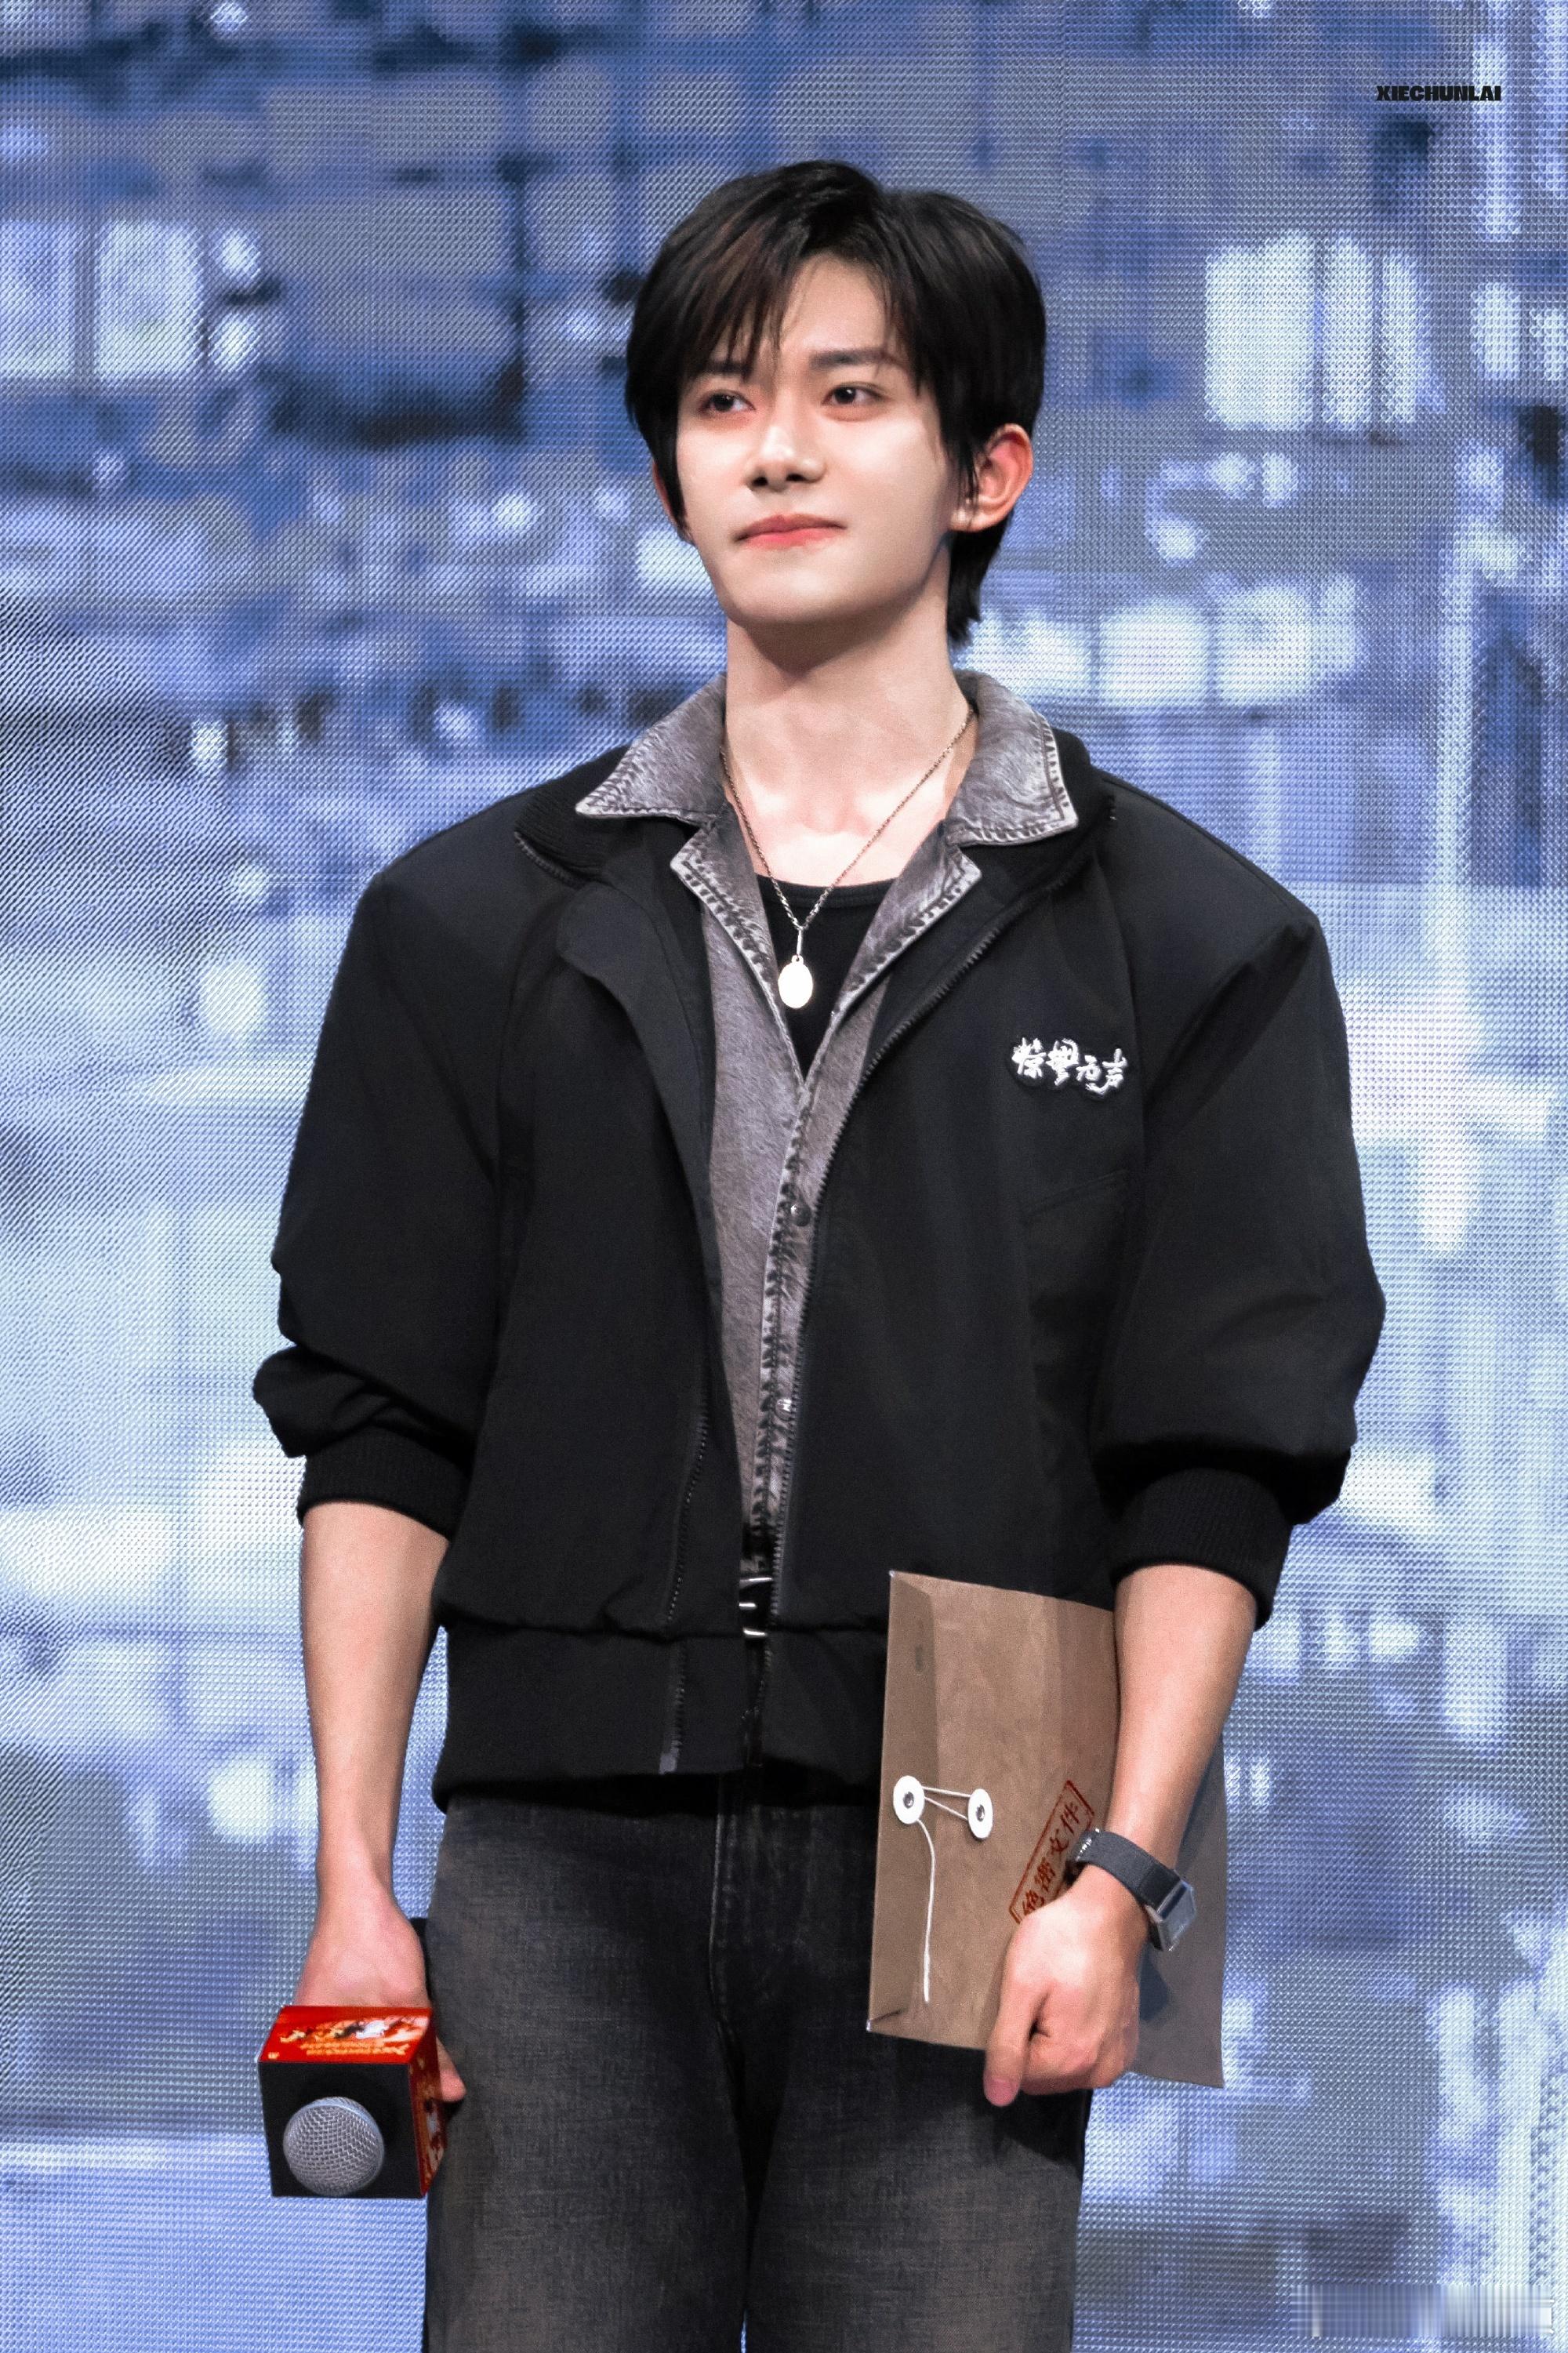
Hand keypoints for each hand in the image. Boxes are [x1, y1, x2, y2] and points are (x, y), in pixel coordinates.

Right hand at [293, 1878, 466, 2104]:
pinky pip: (360, 2034)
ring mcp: (322, 2017)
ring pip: (358, 2055)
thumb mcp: (407, 1997)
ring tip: (414, 2079)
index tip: (404, 2126)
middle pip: (351, 2078)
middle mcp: (308, 2037)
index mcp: (309, 2044)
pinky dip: (383, 2041)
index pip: (340, 2096)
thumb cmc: (369, 1940)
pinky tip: (403, 2045)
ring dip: (385, 2063)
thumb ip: (430, 2047)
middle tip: (416, 2106)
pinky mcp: (336, 2001)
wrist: (359, 1888)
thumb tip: (452, 2090)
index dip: (373, 2113)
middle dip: (383, 2090)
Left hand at [982, 1866, 1147, 2104]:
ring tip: (1058, 2001)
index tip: (1023, 2005)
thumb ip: (1007, 2045)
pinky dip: (1077, 2039)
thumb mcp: (1021, 1986)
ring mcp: (1118, 2062)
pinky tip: (1077, 2007)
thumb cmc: (1060, 1943)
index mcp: (1072, 2061)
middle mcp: (1100, 2073)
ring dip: (1054, 2044)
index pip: (1019, 2077)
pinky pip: (1088, 2060)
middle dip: (1033, 2046)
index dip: (1011, 2040)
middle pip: (1044, 2078)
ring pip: (1064, 2071)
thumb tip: (996, 2098)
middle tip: (1040, 2000)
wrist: (1110, 1916)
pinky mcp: (1126, 2048)